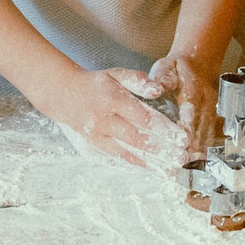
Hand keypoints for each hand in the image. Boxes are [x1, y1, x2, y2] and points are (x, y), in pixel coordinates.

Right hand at [33, 67, 186, 168]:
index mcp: (112, 99)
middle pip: (137, 139)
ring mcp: (96, 137)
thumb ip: (138, 81)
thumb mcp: (115, 74)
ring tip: (169, 170)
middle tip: (181, 158)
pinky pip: (114, 160)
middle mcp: (104, 120)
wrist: (63, 94)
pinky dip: (133, 166)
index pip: (143, 118)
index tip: (182, 138)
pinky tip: (149, 170)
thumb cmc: (94, 84)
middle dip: (161, 151)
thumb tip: (158, 90)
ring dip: (150, 163)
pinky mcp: (91, 148)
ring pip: (126, 154)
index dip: (164, 130)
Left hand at [146, 52, 210, 154]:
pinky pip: (210, 137)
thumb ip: (162, 77)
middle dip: (193, 144)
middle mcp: (207, 101)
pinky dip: (203, 150)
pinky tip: (194, 162)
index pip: (192, 108)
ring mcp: (213, 112)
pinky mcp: (214, 120)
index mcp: (194, 88)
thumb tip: (156, 87)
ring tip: (187, 166)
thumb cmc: (176, 69)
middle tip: (182, 161)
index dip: (188, 125)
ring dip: (199, 150)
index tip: (183, 140)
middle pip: (202, 126)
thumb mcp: (166, 67)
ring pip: (209, 134)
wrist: (197, 65)